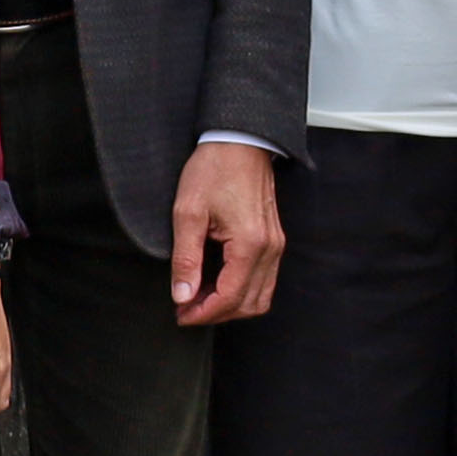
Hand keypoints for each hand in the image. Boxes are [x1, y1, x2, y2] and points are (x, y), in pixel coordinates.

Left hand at [168, 141, 286, 325]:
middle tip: (186, 310)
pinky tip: (217, 283)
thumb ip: (186, 259)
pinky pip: (264, 280)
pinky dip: (242, 291)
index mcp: (250, 243)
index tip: (181, 314)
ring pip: (260, 297)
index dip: (203, 313)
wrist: (239, 141)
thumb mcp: (188, 212)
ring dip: (231, 305)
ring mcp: (276, 245)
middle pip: (248, 304)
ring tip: (200, 299)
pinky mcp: (274, 240)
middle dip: (216, 314)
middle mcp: (270, 248)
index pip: (230, 298)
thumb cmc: (214, 169)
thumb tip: (182, 295)